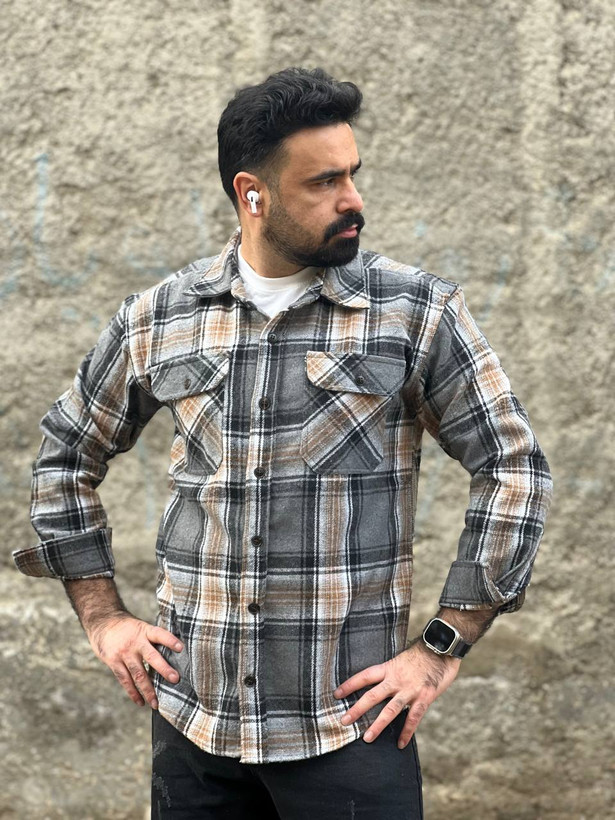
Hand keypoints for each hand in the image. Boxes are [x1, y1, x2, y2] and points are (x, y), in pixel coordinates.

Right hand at [87, 614, 183, 708]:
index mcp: (145, 631)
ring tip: (156, 703)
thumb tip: (172, 656)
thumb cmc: (128, 627)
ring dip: (148, 690)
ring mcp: (124, 653)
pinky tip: (140, 702)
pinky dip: (133, 693)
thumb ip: (153, 640)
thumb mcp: (141, 626)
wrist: (102, 622)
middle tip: (175, 679)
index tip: (181, 648)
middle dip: (164, 669)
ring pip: (138, 674)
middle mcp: (135, 642)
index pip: (159, 634)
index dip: (170, 640)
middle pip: (151, 657)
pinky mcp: (113, 662)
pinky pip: (125, 680)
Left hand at [333, 642, 460, 748]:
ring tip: (367, 738)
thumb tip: (382, 681)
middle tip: (343, 721)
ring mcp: (410, 689)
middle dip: (357, 709)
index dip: (350, 685)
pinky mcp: (424, 697)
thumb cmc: (423, 653)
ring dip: (377, 725)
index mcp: (389, 668)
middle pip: (372, 695)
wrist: (442, 647)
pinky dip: (407, 732)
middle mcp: (396, 679)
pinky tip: (401, 744)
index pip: (364, 676)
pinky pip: (413, 718)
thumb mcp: (402, 658)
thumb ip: (392, 671)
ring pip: (390, 710)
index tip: (336, 694)